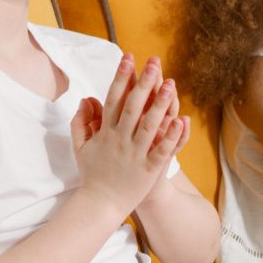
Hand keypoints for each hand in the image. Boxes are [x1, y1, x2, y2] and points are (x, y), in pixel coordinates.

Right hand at [70, 55, 185, 217]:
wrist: (100, 204)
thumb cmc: (92, 173)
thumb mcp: (80, 146)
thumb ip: (81, 121)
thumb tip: (86, 98)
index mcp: (105, 132)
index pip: (113, 98)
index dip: (121, 77)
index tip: (129, 58)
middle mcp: (120, 140)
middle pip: (133, 106)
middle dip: (144, 82)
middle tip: (154, 61)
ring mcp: (135, 154)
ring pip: (149, 125)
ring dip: (161, 103)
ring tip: (171, 83)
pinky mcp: (148, 169)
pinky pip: (161, 150)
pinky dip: (171, 136)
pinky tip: (181, 120)